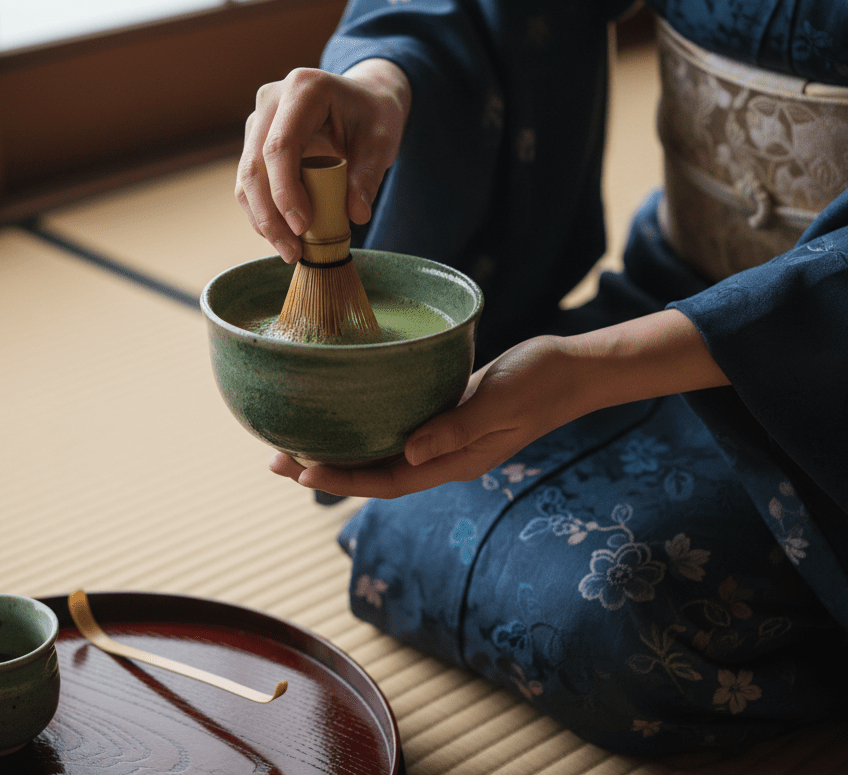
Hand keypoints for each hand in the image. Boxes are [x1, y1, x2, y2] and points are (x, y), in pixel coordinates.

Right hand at [235, 59, 410, 262]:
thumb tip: (356, 215)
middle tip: (293, 253)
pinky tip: (282, 236)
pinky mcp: (254, 140)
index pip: (280, 146)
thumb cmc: (373, 117)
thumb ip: (369, 176)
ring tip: (289, 251)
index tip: (302, 228)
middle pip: (254, 166)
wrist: (363, 100)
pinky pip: (250, 183)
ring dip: (262, 220)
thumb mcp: (382, 142)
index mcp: (304, 89)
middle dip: (269, 216)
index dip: (285, 191)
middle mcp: (272, 100)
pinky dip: (263, 212)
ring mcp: (258, 120)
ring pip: (246, 178)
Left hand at [270, 310, 730, 497]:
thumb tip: (410, 453)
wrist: (573, 368)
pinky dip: (364, 423)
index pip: (386, 480)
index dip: (341, 477)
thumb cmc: (541, 382)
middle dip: (324, 468)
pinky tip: (342, 409)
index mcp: (452, 461)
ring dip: (338, 448)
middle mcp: (441, 455)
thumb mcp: (500, 402)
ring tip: (292, 440)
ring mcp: (442, 437)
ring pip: (379, 450)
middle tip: (274, 458)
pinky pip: (395, 426)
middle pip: (373, 471)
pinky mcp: (444, 414)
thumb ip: (458, 427)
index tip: (299, 467)